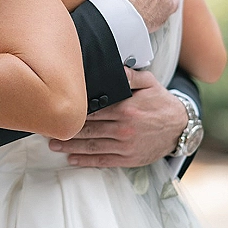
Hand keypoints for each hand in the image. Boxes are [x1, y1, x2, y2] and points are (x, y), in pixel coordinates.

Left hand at [49, 68, 187, 167]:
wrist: (181, 128)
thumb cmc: (161, 103)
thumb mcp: (149, 83)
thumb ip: (129, 75)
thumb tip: (113, 67)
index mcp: (126, 109)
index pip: (93, 110)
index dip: (74, 110)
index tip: (58, 109)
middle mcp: (123, 129)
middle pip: (88, 129)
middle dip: (67, 129)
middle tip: (46, 129)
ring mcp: (125, 146)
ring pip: (92, 146)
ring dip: (70, 146)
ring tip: (53, 144)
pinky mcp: (128, 159)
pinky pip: (103, 161)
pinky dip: (86, 161)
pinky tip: (72, 159)